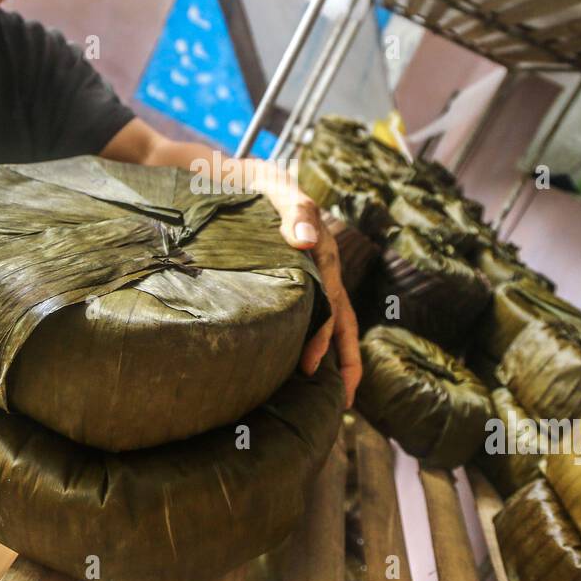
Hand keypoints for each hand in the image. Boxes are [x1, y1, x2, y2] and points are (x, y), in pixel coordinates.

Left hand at [256, 163, 361, 406]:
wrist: (239, 177)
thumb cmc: (261, 183)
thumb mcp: (278, 189)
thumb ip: (295, 211)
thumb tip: (305, 242)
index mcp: (322, 259)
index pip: (334, 309)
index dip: (330, 342)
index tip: (311, 368)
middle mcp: (318, 273)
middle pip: (340, 323)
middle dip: (341, 363)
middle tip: (336, 403)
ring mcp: (304, 279)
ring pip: (324, 323)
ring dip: (326, 356)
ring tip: (315, 392)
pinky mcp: (286, 281)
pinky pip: (301, 315)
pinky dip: (303, 339)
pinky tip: (287, 363)